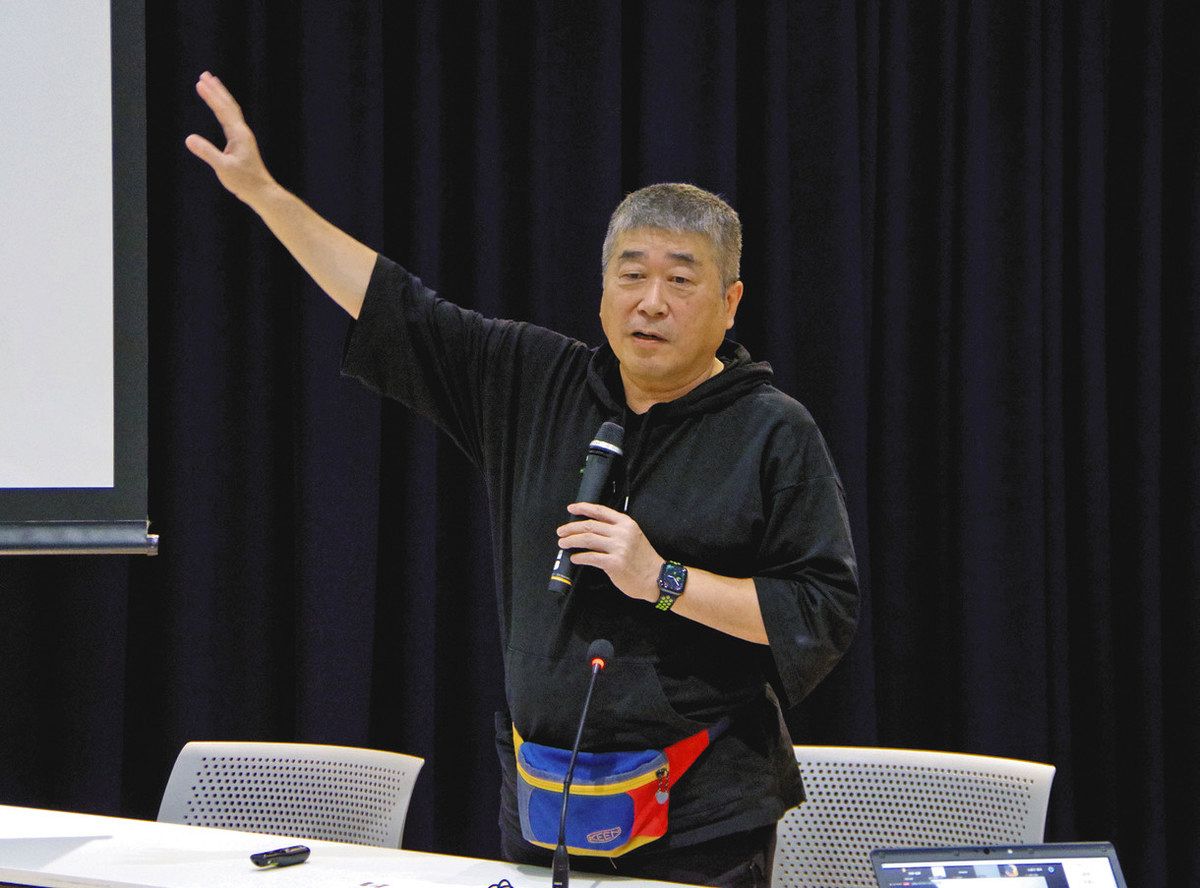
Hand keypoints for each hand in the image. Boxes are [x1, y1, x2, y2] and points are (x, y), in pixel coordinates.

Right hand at [185, 72, 276, 205]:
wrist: (262, 192)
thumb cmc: (245, 182)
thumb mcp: (223, 168)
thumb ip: (207, 153)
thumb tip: (188, 139)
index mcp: (239, 135)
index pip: (223, 110)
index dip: (211, 96)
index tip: (200, 83)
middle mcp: (242, 133)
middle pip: (229, 105)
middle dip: (217, 90)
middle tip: (204, 75)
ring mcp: (243, 138)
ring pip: (232, 112)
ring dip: (221, 97)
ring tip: (211, 85)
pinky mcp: (242, 144)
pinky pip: (231, 120)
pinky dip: (224, 110)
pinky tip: (220, 110)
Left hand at [557, 503, 662, 602]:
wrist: (657, 578)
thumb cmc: (643, 559)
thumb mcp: (633, 537)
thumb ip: (615, 531)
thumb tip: (589, 530)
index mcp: (626, 523)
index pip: (600, 511)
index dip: (583, 508)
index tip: (571, 508)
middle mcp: (622, 533)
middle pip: (590, 526)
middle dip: (571, 528)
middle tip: (561, 531)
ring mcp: (618, 548)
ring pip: (587, 539)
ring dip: (571, 541)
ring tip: (563, 543)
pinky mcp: (614, 563)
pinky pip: (590, 557)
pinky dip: (579, 557)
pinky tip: (574, 558)